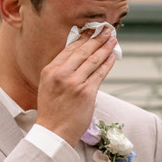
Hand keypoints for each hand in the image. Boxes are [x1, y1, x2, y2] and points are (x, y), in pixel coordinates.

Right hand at [36, 25, 118, 145]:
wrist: (54, 132)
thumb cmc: (52, 111)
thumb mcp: (48, 86)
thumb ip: (60, 71)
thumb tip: (77, 57)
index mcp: (50, 70)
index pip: (69, 49)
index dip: (83, 38)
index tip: (91, 30)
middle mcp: (61, 74)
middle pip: (83, 51)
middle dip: (97, 38)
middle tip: (107, 29)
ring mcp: (75, 83)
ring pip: (93, 60)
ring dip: (105, 48)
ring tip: (113, 39)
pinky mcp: (87, 92)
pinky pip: (100, 74)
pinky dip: (108, 63)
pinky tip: (113, 56)